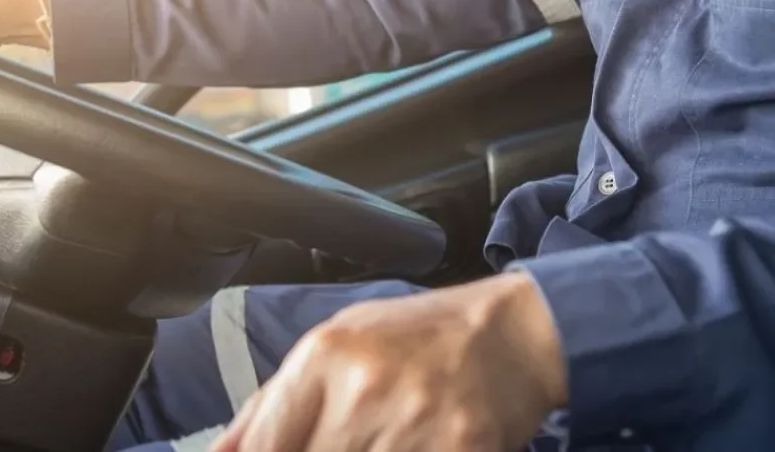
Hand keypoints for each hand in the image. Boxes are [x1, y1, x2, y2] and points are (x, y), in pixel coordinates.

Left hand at [210, 272, 566, 451]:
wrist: (510, 333)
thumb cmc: (416, 337)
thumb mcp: (336, 343)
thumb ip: (273, 403)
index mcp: (324, 358)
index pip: (264, 446)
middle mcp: (363, 391)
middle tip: (343, 443)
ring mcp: (412, 427)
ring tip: (379, 440)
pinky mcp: (457, 451)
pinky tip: (407, 446)